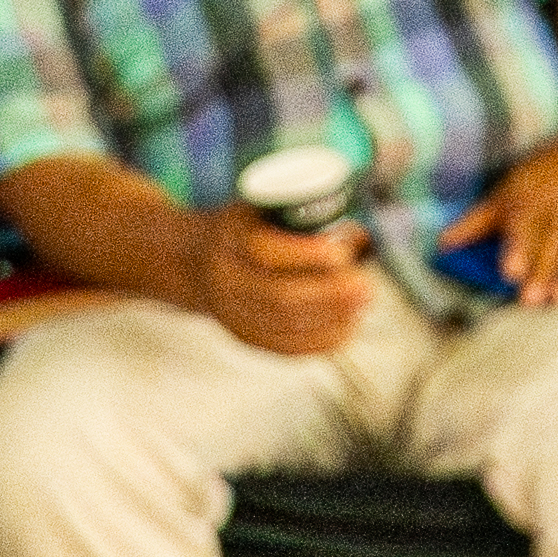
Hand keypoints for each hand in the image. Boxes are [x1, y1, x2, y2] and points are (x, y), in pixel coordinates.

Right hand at [185, 203, 373, 358]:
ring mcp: (231, 313)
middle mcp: (225, 279)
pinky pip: (284, 348)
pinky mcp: (243, 336)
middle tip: (365, 286)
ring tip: (362, 305)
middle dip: (329, 295)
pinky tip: (347, 329)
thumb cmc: (245, 229)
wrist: (192, 262)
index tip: (341, 253)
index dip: (307, 255)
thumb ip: (304, 219)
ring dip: (332, 319)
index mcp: (229, 238)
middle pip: (279, 296)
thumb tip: (361, 238)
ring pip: (284, 326)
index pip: (265, 252)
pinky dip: (320, 341)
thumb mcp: (263, 208)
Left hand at [450, 130, 557, 311]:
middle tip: (530, 299)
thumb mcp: (509, 190)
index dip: (518, 249)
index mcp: (533, 199)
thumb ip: (477, 221)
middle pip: (553, 244)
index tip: (509, 271)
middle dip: (542, 271)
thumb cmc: (546, 175)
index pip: (524, 226)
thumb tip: (441, 245)